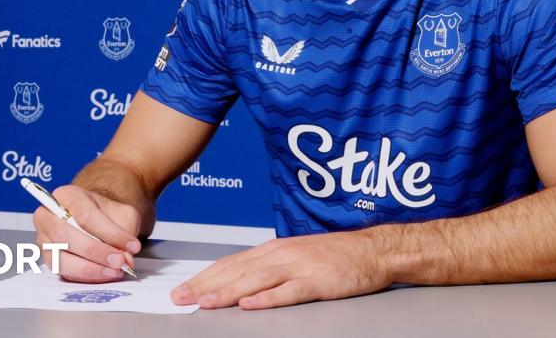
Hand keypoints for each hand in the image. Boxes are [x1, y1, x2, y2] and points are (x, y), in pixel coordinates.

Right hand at [32, 185, 142, 282]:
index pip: (85, 214)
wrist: (99, 220)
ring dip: (90, 268)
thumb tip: (125, 257)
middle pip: (66, 235)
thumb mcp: (123, 213)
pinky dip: (85, 276)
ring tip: (114, 271)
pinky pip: (63, 272)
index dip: (110, 232)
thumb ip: (125, 232)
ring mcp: (44, 240)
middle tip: (120, 260)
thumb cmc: (107, 214)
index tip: (132, 245)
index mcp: (67, 196)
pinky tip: (104, 275)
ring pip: (60, 257)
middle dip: (96, 251)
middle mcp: (48, 216)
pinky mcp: (49, 260)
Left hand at [170, 230, 391, 309]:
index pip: (232, 263)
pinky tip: (250, 305)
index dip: (205, 276)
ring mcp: (300, 267)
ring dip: (228, 292)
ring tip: (206, 302)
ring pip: (257, 281)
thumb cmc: (337, 255)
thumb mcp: (297, 256)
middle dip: (206, 285)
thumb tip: (239, 282)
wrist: (373, 251)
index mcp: (275, 249)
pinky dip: (268, 298)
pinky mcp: (318, 282)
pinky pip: (289, 292)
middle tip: (181, 297)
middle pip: (237, 271)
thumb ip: (270, 267)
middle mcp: (282, 255)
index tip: (183, 289)